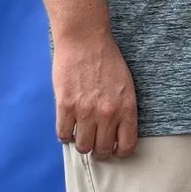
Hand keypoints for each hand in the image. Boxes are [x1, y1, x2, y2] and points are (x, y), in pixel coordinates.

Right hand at [54, 30, 137, 158]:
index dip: (119, 152)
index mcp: (126, 108)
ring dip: (81, 143)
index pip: (126, 147)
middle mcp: (107, 114)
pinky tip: (68, 125)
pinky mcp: (65, 105)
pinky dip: (66, 134)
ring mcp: (85, 111)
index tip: (113, 148)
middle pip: (102, 151)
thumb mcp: (126, 86)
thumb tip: (116, 132)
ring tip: (81, 133)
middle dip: (99, 151)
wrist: (85, 39)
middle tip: (94, 142)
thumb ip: (122, 109)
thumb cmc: (107, 59)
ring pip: (82, 147)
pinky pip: (63, 134)